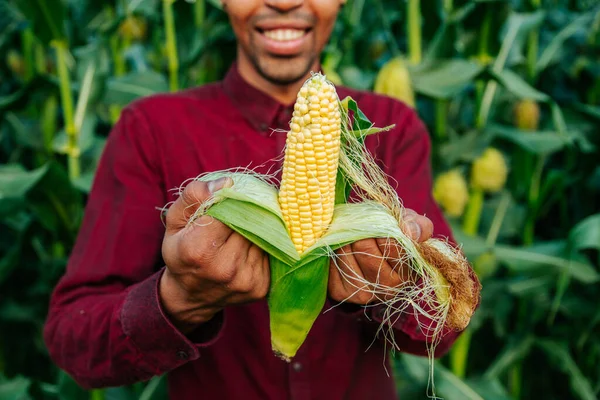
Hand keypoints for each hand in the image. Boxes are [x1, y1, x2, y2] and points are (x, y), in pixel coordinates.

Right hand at [159, 177, 269, 333]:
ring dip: (256, 228)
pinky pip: (270, 252)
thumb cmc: (181, 250)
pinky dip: (261, 245)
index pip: (227, 210)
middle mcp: (224, 268)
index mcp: (198, 249)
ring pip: (263, 236)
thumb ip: (195, 194)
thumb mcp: (175, 219)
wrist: (190, 295)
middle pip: (248, 223)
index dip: (230, 199)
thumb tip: (228, 182)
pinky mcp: (261, 287)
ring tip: (240, 231)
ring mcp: (245, 280)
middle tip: (238, 211)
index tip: (229, 196)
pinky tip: (246, 248)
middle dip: (245, 212)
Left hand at [328, 209, 432, 304]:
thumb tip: (409, 232)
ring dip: (345, 238)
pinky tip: (341, 251)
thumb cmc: (392, 237)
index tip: (379, 222)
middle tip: (362, 228)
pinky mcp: (341, 292)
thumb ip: (419, 226)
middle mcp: (388, 289)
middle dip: (361, 230)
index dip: (382, 226)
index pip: (392, 243)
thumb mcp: (410, 227)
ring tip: (352, 238)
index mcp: (409, 273)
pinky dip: (333, 250)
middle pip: (364, 246)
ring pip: (345, 251)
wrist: (366, 253)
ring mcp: (364, 293)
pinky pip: (332, 262)